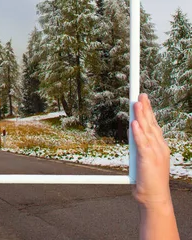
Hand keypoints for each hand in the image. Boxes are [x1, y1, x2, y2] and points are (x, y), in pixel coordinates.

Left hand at [131, 93, 171, 208]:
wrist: (155, 199)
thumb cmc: (148, 180)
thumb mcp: (145, 158)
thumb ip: (140, 144)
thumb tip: (132, 129)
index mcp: (160, 147)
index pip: (154, 125)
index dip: (148, 111)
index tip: (144, 99)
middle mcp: (160, 148)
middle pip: (151, 124)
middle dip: (145, 109)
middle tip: (140, 95)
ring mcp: (155, 153)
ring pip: (147, 131)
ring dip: (141, 116)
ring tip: (137, 104)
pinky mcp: (148, 160)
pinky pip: (142, 144)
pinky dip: (137, 133)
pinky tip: (134, 124)